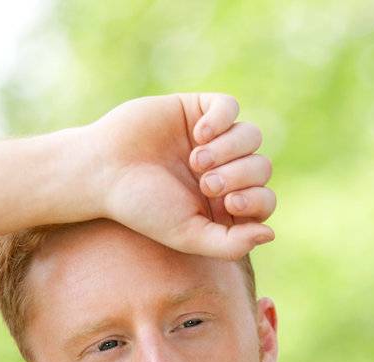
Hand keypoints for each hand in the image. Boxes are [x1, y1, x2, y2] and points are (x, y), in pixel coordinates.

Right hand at [81, 92, 275, 258]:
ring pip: (252, 136)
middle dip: (239, 175)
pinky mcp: (198, 109)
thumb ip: (230, 244)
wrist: (103, 171)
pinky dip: (222, 119)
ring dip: (230, 149)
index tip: (226, 203)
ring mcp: (213, 139)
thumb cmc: (143, 208)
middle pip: (261, 167)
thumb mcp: (189, 235)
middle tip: (205, 182)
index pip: (264, 200)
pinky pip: (231, 106)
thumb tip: (270, 234)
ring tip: (197, 159)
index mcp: (224, 204)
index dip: (255, 199)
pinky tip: (198, 133)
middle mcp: (224, 170)